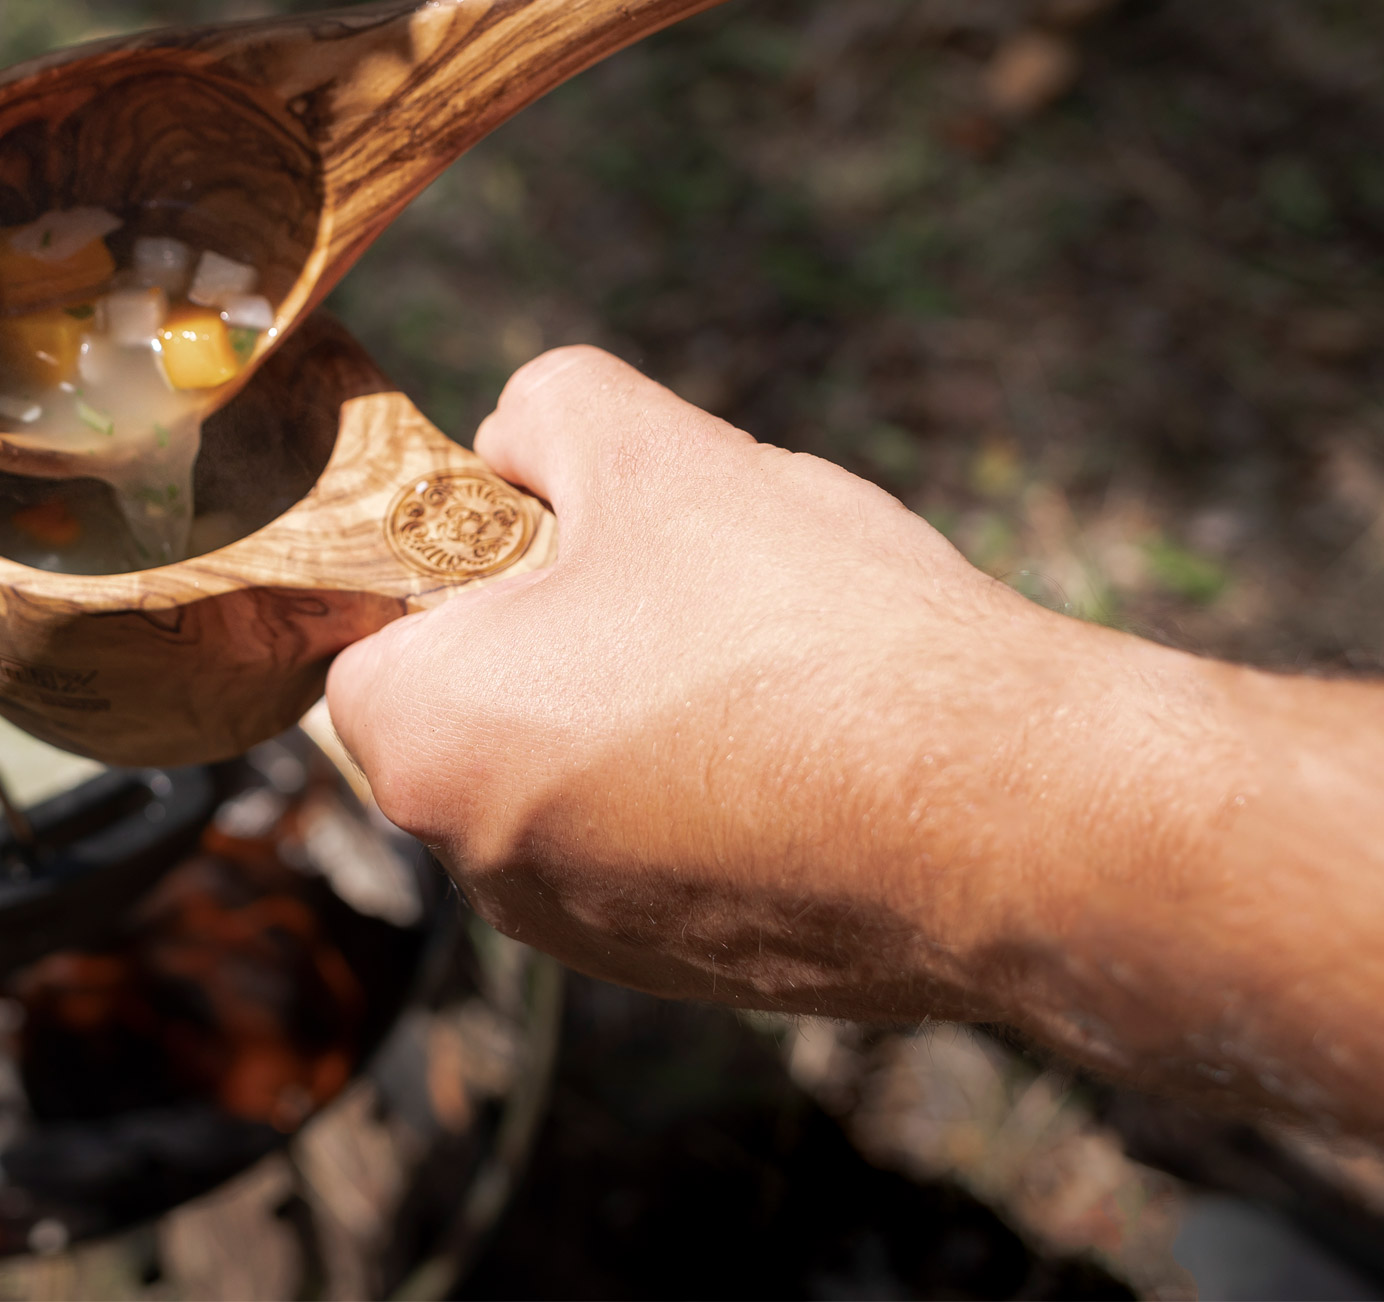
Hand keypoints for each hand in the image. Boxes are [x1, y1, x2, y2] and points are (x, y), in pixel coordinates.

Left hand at [326, 347, 1383, 1154]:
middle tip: (669, 579)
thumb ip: (543, 410)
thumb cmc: (811, 630)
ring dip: (630, 713)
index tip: (548, 534)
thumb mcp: (656, 447)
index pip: (370, 638)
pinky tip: (807, 745)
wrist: (1013, 819)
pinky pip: (657, 850)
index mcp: (429, 745)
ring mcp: (588, 936)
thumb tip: (515, 439)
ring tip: (757, 657)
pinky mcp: (689, 974)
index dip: (451, 566)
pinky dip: (705, 795)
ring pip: (569, 780)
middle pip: (468, 709)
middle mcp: (482, 866)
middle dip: (544, 636)